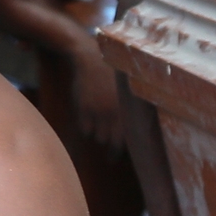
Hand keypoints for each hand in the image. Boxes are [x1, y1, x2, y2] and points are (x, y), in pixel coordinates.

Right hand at [61, 31, 126, 151]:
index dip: (125, 149)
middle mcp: (116, 111)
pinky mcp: (84, 109)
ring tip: (100, 125)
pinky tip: (89, 117)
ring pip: (99, 136)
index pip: (129, 137)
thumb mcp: (126, 92)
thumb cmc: (111, 77)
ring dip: (100, 135)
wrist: (91, 58)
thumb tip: (129, 137)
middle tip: (110, 157)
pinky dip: (87, 128)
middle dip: (112, 150)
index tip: (123, 157)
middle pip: (113, 141)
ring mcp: (99, 111)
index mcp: (129, 108)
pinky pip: (86, 129)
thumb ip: (130, 113)